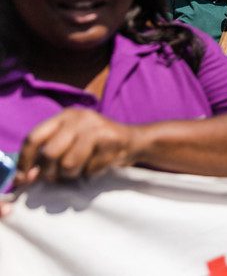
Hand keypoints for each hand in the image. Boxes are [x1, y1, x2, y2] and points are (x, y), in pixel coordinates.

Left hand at [16, 109, 142, 184]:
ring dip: (72, 174)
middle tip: (56, 177)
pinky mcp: (110, 140)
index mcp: (65, 116)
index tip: (24, 178)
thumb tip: (27, 177)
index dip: (25, 160)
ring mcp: (96, 128)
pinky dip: (91, 173)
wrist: (134, 141)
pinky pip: (89, 169)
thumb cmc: (96, 144)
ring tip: (80, 169)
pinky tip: (99, 164)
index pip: (34, 137)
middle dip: (50, 172)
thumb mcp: (70, 139)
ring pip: (68, 164)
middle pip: (50, 153)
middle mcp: (79, 118)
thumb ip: (48, 153)